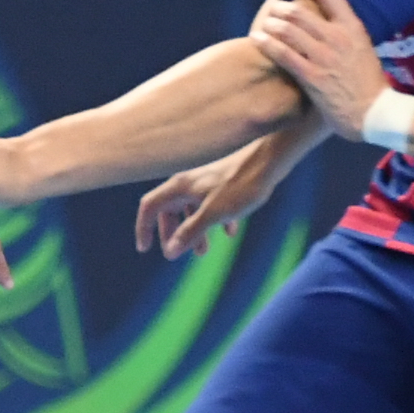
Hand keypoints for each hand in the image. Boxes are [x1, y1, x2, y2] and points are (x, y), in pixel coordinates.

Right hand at [138, 136, 293, 258]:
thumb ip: (190, 232)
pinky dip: (215, 221)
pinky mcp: (223, 182)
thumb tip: (170, 252)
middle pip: (169, 210)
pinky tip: (231, 232)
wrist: (270, 159)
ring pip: (191, 209)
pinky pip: (211, 204)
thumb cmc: (241, 184)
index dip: (144, 228)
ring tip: (203, 252)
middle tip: (177, 253)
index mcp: (180, 186)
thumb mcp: (213, 214)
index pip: (150, 207)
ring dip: (194, 231)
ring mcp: (206, 181)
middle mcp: (188, 182)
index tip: (145, 249)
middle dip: (172, 234)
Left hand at [252, 0, 392, 133]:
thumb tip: (328, 19)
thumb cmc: (369, 82)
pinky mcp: (311, 76)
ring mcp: (323, 56)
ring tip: (263, 26)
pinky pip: (282, 54)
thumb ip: (346, 32)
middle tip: (272, 12)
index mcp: (352, 26)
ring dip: (270, 24)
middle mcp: (337, 37)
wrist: (374, 112)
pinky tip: (257, 40)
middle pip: (298, 11)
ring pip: (287, 29)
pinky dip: (266, 43)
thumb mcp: (363, 47)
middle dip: (280, 9)